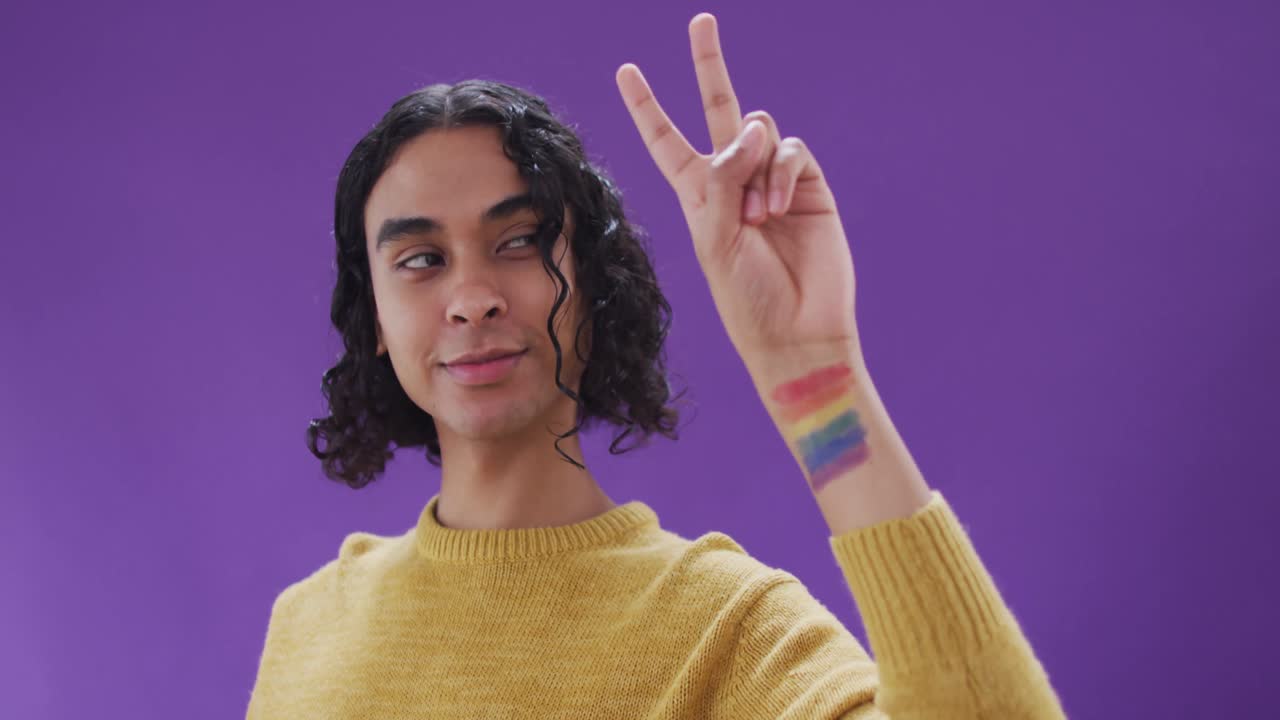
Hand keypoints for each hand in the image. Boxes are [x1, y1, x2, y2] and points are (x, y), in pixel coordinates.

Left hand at [615, 12, 859, 362]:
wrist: (797, 328)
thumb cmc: (746, 296)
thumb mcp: (715, 239)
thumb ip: (723, 180)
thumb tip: (751, 129)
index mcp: (697, 194)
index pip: (666, 141)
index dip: (647, 107)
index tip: (626, 71)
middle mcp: (733, 178)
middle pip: (718, 107)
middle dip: (709, 63)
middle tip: (701, 20)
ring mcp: (772, 178)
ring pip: (758, 130)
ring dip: (754, 167)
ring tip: (759, 216)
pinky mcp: (808, 183)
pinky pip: (791, 149)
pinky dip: (782, 172)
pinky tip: (778, 208)